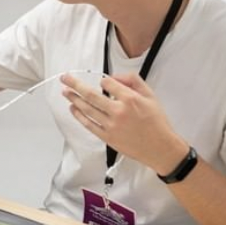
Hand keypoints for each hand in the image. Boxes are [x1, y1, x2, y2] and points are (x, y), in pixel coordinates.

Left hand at [60, 72, 186, 173]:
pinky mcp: (107, 137)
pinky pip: (89, 124)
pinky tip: (73, 108)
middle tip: (65, 78)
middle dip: (75, 85)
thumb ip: (133, 81)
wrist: (160, 147)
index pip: (108, 83)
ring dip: (74, 99)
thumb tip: (115, 77)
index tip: (103, 82)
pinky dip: (79, 116)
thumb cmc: (156, 122)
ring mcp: (111, 125)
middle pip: (91, 95)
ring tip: (65, 92)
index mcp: (130, 99)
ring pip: (87, 109)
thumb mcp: (151, 96)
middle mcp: (118, 111)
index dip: (103, 81)